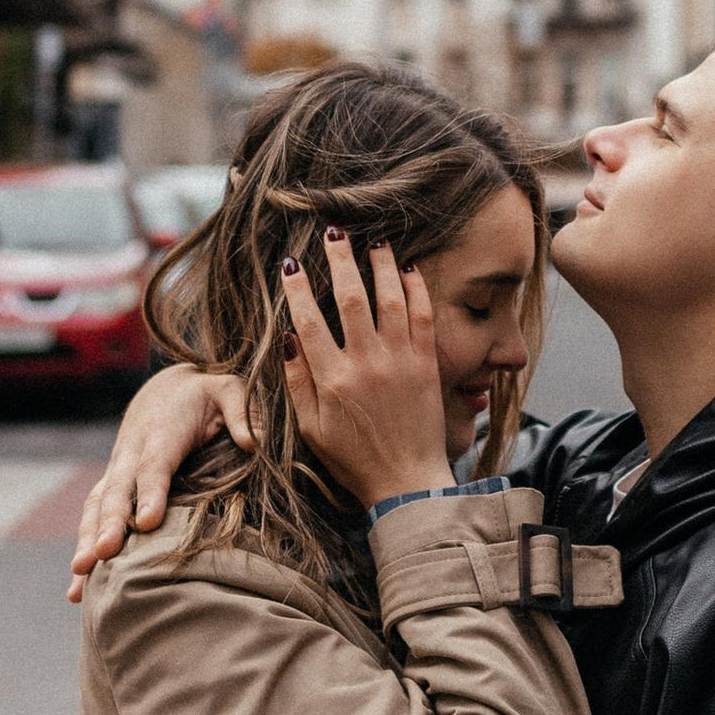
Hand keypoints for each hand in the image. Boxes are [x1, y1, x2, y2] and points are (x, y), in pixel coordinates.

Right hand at [68, 367, 248, 599]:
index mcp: (161, 433)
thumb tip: (252, 443)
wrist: (165, 389)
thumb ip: (241, 411)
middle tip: (105, 555)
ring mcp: (117, 471)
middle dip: (110, 524)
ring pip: (97, 507)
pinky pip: (93, 517)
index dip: (150, 492)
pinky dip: (84, 548)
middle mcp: (131, 453)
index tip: (149, 522)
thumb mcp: (229, 389)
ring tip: (82, 574)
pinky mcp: (113, 486)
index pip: (154, 465)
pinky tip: (77, 587)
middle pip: (118, 491)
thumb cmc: (204, 394)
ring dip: (88, 540)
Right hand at [280, 231, 449, 509]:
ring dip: (379, 265)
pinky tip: (408, 269)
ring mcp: (400, 361)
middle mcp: (366, 364)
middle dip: (338, 260)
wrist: (408, 482)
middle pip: (349, 298)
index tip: (290, 264)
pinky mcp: (426, 364)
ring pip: (389, 299)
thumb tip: (288, 338)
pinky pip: (422, 316)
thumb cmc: (354, 461)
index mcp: (332, 380)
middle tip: (332, 232)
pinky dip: (416, 289)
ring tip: (374, 240)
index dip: (297, 289)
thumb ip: (298, 382)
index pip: (309, 321)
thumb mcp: (312, 429)